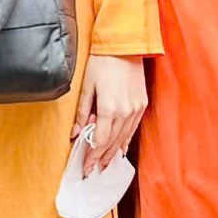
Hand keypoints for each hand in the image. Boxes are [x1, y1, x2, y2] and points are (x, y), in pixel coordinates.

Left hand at [76, 55, 146, 173]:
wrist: (125, 46)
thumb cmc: (102, 62)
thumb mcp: (86, 86)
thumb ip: (82, 111)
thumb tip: (76, 132)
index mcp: (109, 109)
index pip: (99, 141)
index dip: (92, 156)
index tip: (86, 167)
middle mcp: (125, 112)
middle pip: (112, 143)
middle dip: (102, 159)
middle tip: (93, 171)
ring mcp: (135, 109)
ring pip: (124, 138)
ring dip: (114, 153)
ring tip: (105, 165)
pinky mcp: (141, 104)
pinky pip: (133, 129)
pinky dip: (126, 141)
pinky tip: (121, 150)